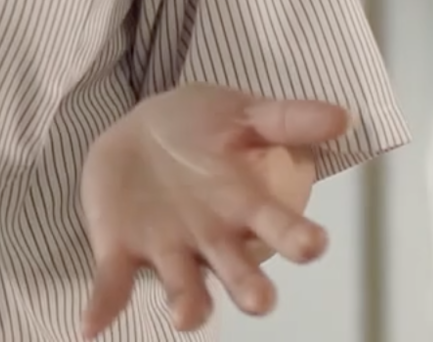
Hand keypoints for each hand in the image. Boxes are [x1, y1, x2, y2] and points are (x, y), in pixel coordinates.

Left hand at [79, 84, 352, 336]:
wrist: (138, 130)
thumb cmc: (200, 126)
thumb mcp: (241, 113)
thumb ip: (286, 118)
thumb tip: (343, 115)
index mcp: (245, 205)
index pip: (280, 227)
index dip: (297, 237)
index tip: (313, 244)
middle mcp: (213, 238)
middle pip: (238, 273)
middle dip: (250, 289)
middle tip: (260, 301)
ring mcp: (168, 248)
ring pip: (184, 288)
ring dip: (188, 306)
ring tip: (185, 319)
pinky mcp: (121, 250)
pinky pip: (113, 285)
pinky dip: (102, 306)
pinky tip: (89, 327)